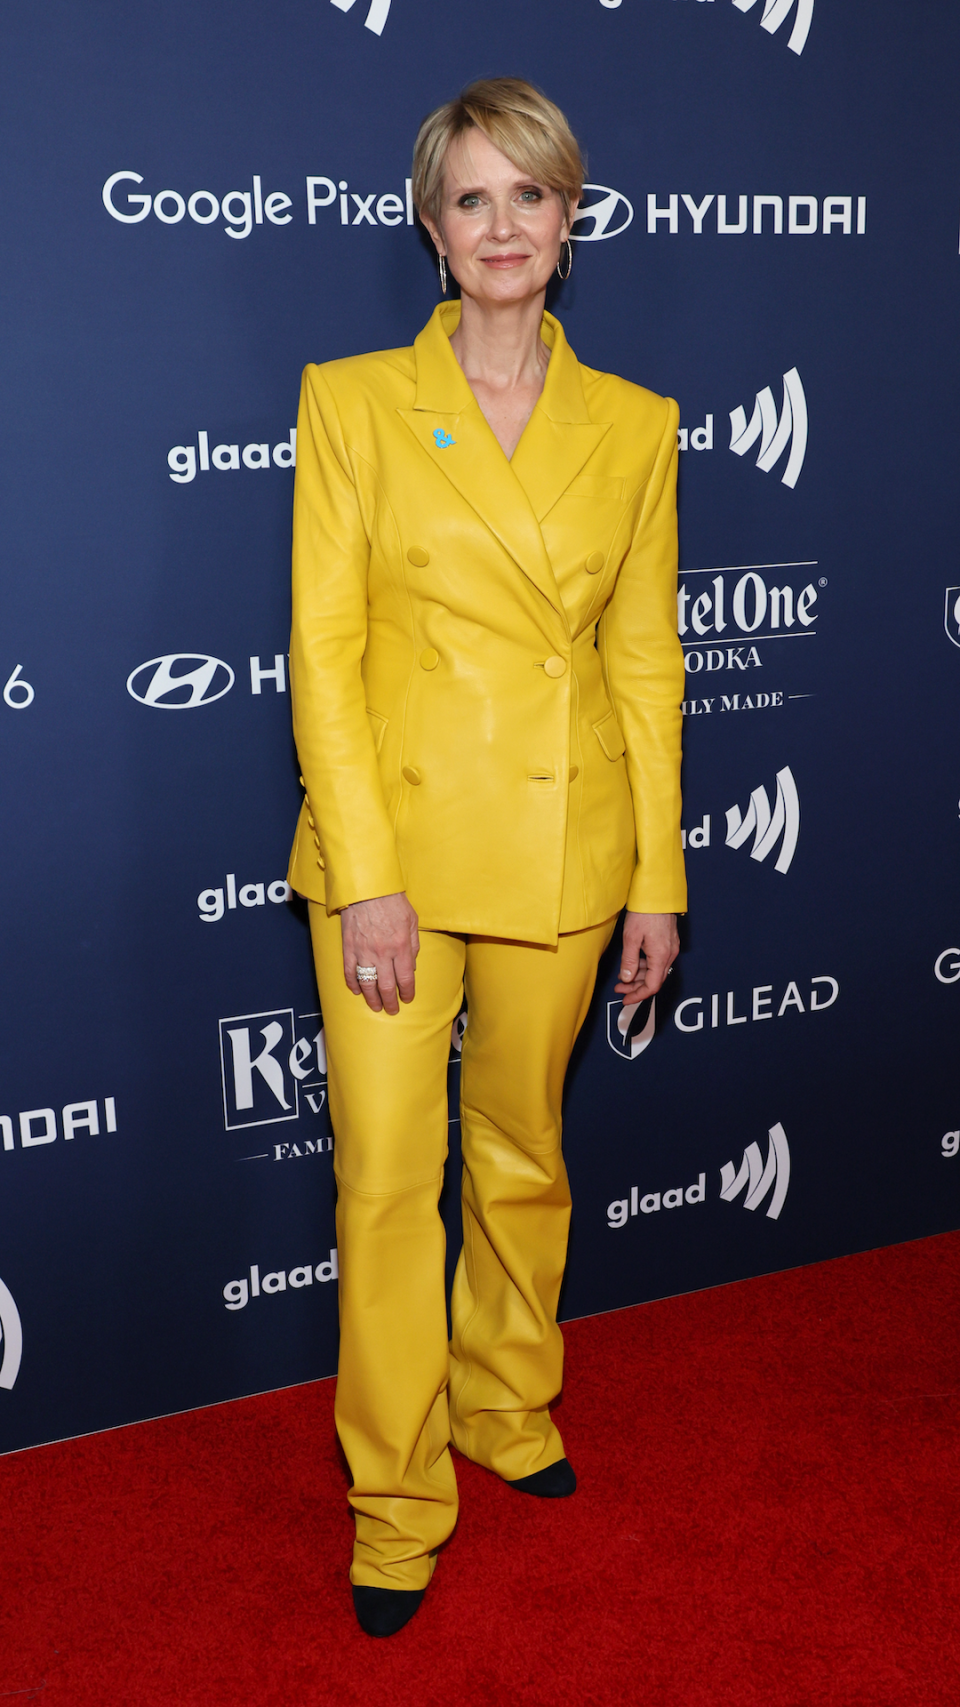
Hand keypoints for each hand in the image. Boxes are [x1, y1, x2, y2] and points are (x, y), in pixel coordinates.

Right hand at [341, 892, 419, 1014]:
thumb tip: (411, 967)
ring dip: (372, 999)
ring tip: (375, 1006)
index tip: (407, 998)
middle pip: (387, 986)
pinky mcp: (348, 947)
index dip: (407, 992)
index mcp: (401, 946)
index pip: (405, 978)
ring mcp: (363, 951)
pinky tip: (356, 991)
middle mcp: (383, 953)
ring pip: (367, 984)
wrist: (367, 887)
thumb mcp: (412, 920)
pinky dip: (352, 984)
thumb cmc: (392, 901)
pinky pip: (349, 971)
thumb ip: (414, 945)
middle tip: (392, 1010)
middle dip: (390, 1002)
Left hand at [615, 912, 678, 1001]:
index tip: (626, 999)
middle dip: (636, 987)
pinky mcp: (669, 942)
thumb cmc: (645, 912)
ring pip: (656, 971)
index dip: (638, 995)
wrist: (657, 894)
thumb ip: (629, 960)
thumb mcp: (631, 937)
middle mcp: (669, 954)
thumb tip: (627, 978)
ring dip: (640, 976)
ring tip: (623, 976)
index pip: (652, 986)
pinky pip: (658, 961)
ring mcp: (671, 948)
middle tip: (620, 989)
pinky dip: (645, 966)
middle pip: (655, 980)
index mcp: (661, 956)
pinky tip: (633, 964)